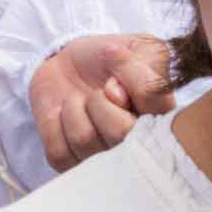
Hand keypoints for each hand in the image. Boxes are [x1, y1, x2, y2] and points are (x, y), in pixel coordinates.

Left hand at [27, 33, 176, 165]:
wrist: (69, 62)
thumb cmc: (108, 58)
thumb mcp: (135, 48)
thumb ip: (138, 67)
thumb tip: (117, 91)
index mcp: (158, 119)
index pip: (156, 113)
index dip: (134, 90)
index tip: (118, 81)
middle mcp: (134, 146)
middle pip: (120, 134)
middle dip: (100, 101)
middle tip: (98, 90)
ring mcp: (101, 158)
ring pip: (84, 140)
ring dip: (73, 109)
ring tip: (79, 100)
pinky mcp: (69, 163)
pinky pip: (58, 152)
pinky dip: (53, 124)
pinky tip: (63, 115)